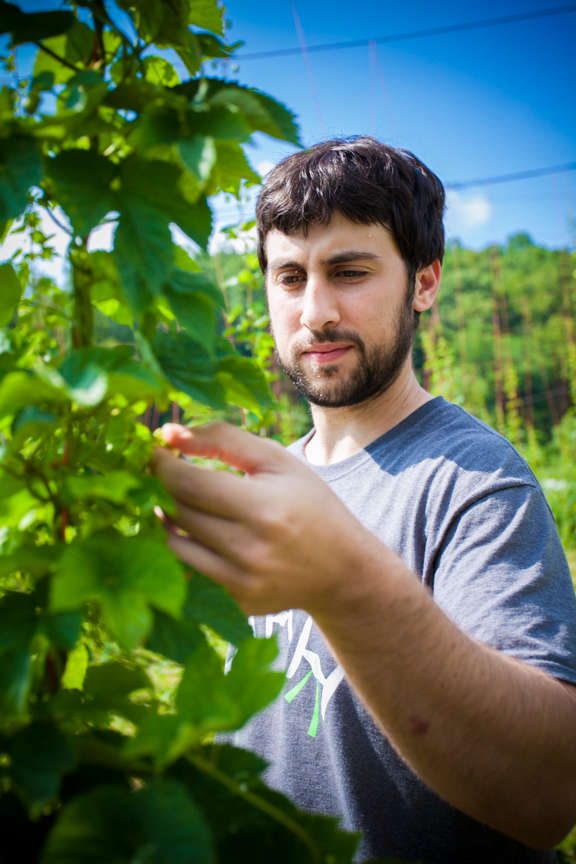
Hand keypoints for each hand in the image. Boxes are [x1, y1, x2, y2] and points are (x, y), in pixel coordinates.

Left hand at [152, 422, 367, 615]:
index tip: (157, 451)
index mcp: (263, 508)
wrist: (341, 570)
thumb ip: (222, 439)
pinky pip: (189, 570)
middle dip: (163, 486)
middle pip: (177, 511)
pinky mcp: (235, 602)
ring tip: (180, 499)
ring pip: (174, 543)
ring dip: (168, 517)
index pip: (187, 483)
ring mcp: (241, 582)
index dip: (162, 464)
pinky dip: (186, 547)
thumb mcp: (275, 461)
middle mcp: (249, 550)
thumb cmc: (308, 503)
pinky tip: (198, 530)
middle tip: (166, 470)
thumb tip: (167, 433)